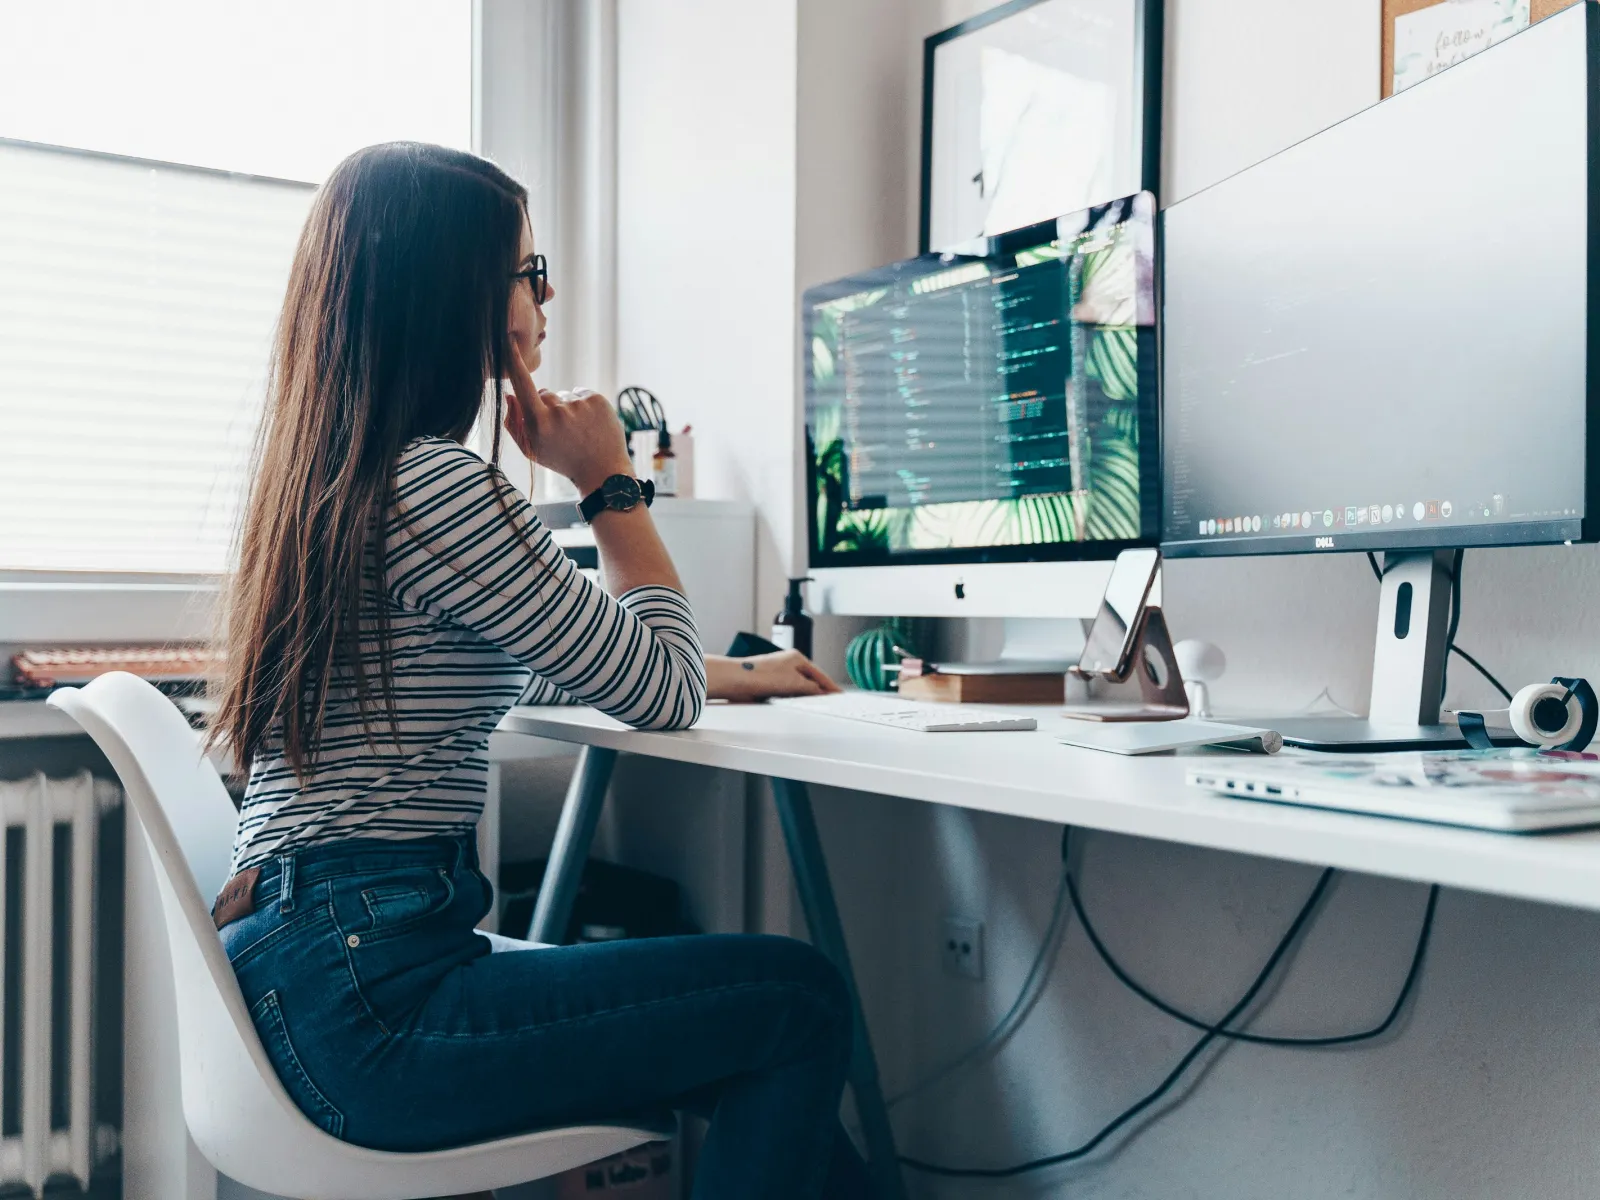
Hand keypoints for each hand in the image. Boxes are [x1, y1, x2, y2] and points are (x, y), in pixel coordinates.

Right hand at [502, 341, 632, 494]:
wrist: (603, 472)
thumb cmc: (562, 460)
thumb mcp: (532, 449)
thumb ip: (514, 423)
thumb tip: (509, 395)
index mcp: (540, 424)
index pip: (522, 385)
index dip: (514, 362)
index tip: (509, 341)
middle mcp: (559, 411)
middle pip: (544, 393)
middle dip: (547, 407)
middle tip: (561, 431)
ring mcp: (580, 404)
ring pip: (563, 395)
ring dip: (567, 408)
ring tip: (578, 431)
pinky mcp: (597, 399)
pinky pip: (580, 393)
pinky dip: (582, 405)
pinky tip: (588, 424)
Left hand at [706, 651, 842, 702]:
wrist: (737, 680)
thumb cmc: (762, 675)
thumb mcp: (794, 683)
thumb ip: (811, 688)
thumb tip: (821, 692)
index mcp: (796, 658)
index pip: (819, 674)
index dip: (830, 686)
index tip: (839, 695)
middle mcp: (788, 664)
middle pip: (810, 680)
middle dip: (819, 691)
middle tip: (830, 703)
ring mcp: (779, 674)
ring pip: (798, 687)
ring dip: (805, 696)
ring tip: (816, 706)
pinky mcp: (770, 684)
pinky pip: (787, 693)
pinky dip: (793, 699)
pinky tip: (796, 705)